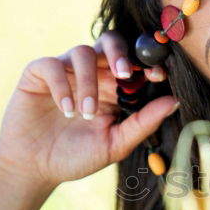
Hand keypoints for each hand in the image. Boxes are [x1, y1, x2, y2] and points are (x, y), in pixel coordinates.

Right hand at [0, 31, 178, 192]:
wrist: (35, 168)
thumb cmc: (77, 157)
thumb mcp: (116, 143)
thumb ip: (144, 123)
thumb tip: (175, 101)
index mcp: (114, 87)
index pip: (134, 62)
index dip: (147, 62)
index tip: (158, 75)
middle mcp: (92, 73)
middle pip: (110, 41)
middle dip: (121, 53)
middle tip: (125, 74)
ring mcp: (65, 70)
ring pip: (83, 53)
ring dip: (89, 82)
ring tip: (86, 113)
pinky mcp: (38, 73)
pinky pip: (52, 64)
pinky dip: (62, 86)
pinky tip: (66, 110)